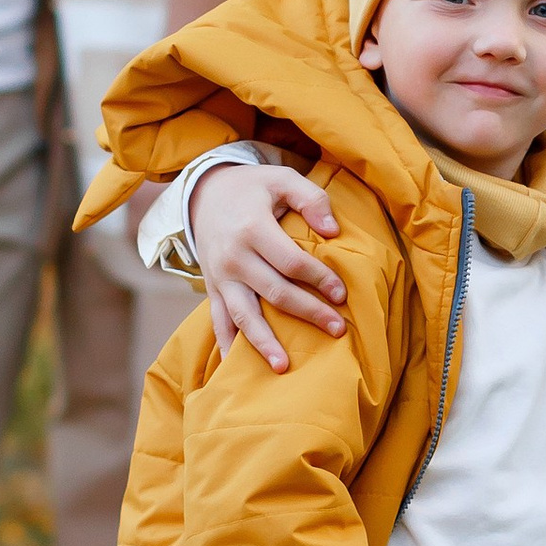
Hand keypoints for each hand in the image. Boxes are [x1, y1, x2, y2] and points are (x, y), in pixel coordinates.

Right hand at [189, 159, 345, 372]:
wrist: (203, 193)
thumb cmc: (252, 187)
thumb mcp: (281, 178)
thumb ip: (310, 198)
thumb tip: (332, 232)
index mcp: (252, 229)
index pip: (291, 262)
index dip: (319, 279)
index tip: (341, 294)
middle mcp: (233, 257)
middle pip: (274, 293)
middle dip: (308, 313)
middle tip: (338, 330)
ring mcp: (219, 277)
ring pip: (243, 315)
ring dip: (264, 343)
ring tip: (284, 367)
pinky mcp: (212, 288)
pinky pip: (217, 321)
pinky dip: (226, 344)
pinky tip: (236, 368)